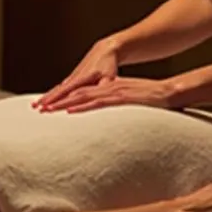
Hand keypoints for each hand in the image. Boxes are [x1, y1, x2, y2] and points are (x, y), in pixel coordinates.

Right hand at [33, 39, 119, 111]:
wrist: (105, 50)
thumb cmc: (108, 65)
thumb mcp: (109, 77)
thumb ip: (103, 88)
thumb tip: (102, 97)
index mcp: (82, 78)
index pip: (66, 92)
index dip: (56, 100)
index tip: (47, 106)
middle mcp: (75, 78)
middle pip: (57, 90)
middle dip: (46, 99)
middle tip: (35, 108)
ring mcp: (72, 77)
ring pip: (57, 88)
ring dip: (46, 97)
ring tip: (35, 105)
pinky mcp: (73, 77)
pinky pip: (60, 87)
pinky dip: (52, 93)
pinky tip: (46, 98)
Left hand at [46, 76, 176, 113]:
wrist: (171, 92)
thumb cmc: (154, 102)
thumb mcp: (131, 104)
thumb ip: (118, 110)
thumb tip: (110, 123)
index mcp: (109, 88)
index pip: (82, 93)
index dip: (64, 99)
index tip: (49, 107)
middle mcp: (108, 87)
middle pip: (77, 93)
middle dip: (57, 101)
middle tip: (40, 108)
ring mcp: (113, 91)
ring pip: (83, 96)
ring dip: (64, 103)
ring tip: (48, 110)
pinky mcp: (121, 97)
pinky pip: (98, 102)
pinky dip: (82, 107)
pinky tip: (70, 112)